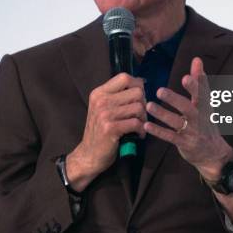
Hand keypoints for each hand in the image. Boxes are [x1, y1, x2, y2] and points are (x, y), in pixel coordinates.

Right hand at [67, 73, 146, 190]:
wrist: (88, 155)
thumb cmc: (100, 130)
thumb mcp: (103, 108)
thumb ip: (117, 95)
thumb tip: (141, 83)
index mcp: (99, 93)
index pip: (124, 77)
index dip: (137, 85)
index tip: (138, 97)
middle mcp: (101, 101)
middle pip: (137, 92)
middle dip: (143, 104)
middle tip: (139, 115)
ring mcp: (105, 114)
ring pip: (139, 107)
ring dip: (144, 119)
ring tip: (139, 126)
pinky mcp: (111, 128)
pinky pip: (136, 123)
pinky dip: (141, 130)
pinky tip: (138, 134)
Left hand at [143, 57, 232, 181]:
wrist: (212, 152)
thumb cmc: (205, 122)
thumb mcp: (205, 102)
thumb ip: (199, 81)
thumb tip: (197, 59)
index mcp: (205, 106)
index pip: (202, 93)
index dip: (195, 85)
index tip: (186, 77)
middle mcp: (199, 118)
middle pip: (188, 108)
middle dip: (174, 99)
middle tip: (159, 90)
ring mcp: (192, 132)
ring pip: (176, 122)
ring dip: (162, 114)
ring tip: (148, 105)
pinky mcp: (184, 143)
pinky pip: (170, 137)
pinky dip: (158, 131)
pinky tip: (146, 125)